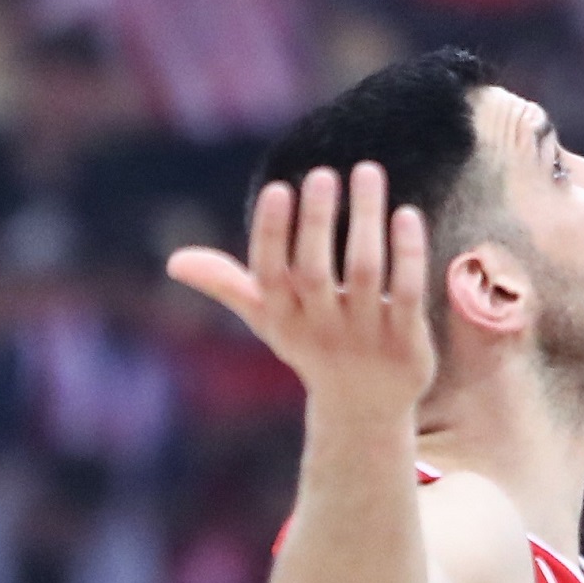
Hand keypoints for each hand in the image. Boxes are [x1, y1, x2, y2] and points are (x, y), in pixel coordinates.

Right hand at [167, 163, 436, 410]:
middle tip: (322, 173)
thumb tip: (175, 261)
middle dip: (316, 220)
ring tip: (367, 172)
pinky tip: (407, 214)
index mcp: (283, 319)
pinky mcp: (405, 342)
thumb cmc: (312, 348)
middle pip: (314, 270)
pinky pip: (407, 291)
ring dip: (366, 219)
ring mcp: (364, 336)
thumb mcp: (271, 321)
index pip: (269, 274)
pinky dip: (408, 253)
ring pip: (364, 271)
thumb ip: (231, 287)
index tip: (278, 188)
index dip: (271, 233)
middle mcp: (320, 328)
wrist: (365, 411)